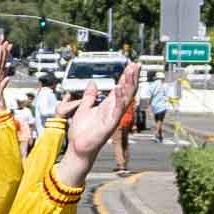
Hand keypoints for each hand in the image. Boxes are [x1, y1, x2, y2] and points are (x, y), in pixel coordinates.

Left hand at [53, 64, 137, 188]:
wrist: (78, 148)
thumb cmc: (82, 132)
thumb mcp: (84, 108)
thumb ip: (89, 96)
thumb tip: (92, 83)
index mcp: (108, 105)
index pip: (120, 88)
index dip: (125, 76)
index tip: (130, 65)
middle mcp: (113, 110)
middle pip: (126, 90)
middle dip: (131, 77)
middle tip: (135, 65)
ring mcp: (114, 116)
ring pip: (126, 98)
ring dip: (128, 84)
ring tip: (131, 72)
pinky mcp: (111, 123)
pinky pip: (118, 109)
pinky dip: (120, 98)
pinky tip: (120, 88)